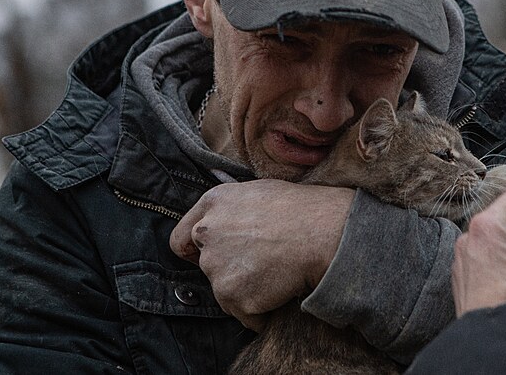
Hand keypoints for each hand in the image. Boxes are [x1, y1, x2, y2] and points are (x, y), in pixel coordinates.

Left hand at [169, 179, 354, 330]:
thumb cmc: (304, 210)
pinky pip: (246, 314)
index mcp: (213, 203)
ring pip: (226, 291)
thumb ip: (234, 210)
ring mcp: (217, 266)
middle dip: (229, 270)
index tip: (212, 257)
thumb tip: (233, 223)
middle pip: (206, 265)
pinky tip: (283, 292)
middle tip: (261, 266)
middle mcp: (207, 233)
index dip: (196, 251)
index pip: (181, 238)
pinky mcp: (232, 295)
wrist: (324, 234)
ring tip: (278, 275)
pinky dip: (262, 312)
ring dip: (248, 291)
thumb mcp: (261, 192)